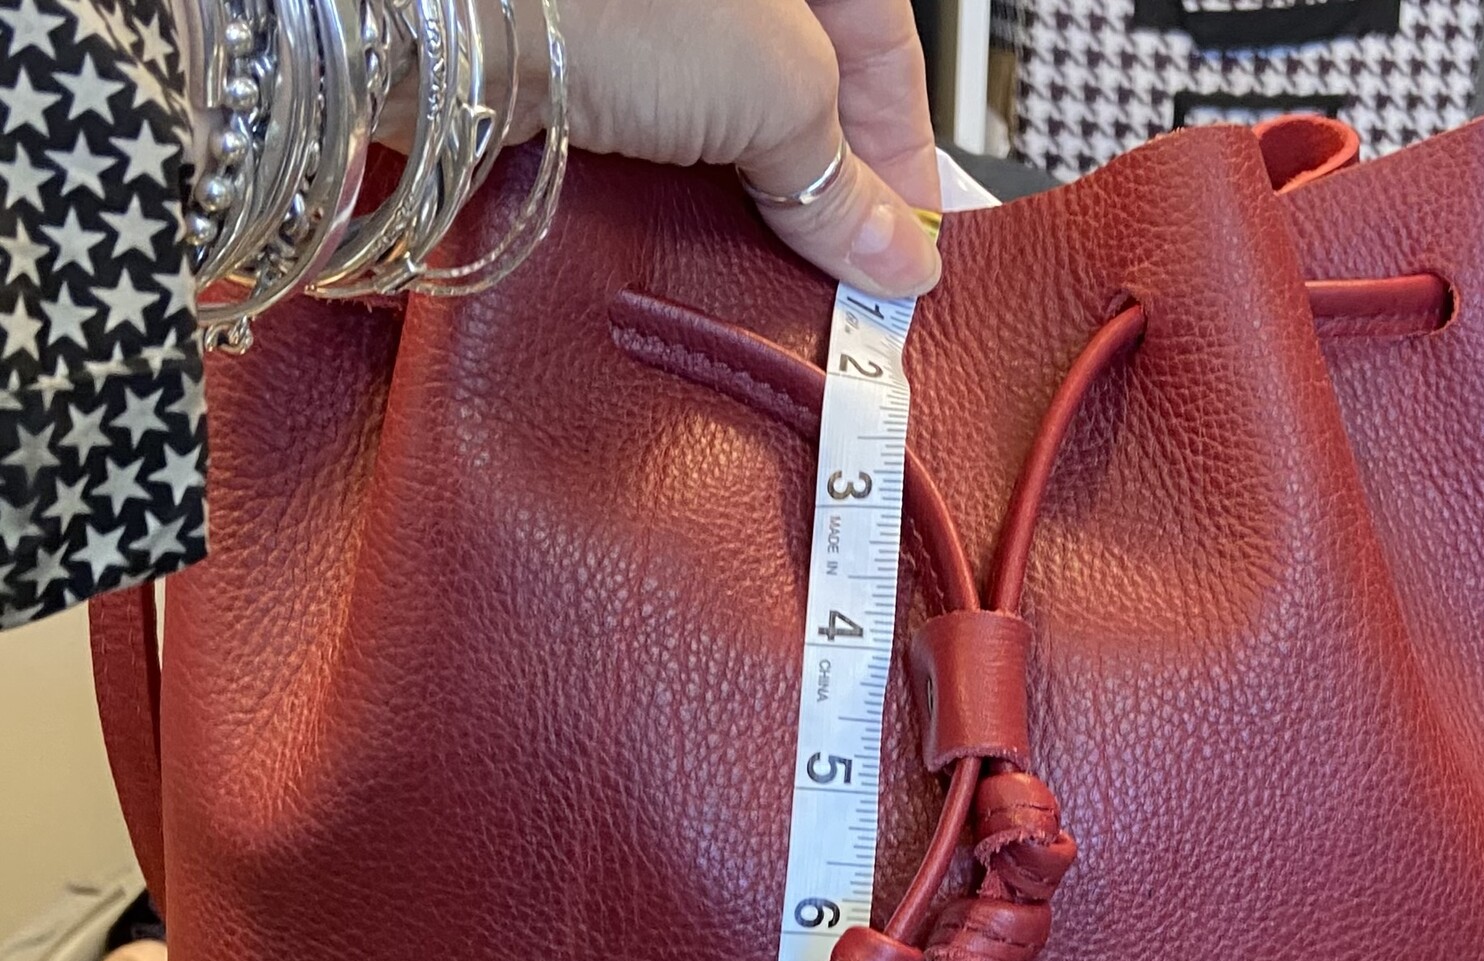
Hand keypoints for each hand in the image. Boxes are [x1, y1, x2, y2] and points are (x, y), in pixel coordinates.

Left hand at [529, 0, 942, 295]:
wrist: (439, 17)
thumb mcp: (776, 87)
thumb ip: (840, 177)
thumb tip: (892, 252)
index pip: (883, 47)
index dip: (905, 156)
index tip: (906, 254)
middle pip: (804, 84)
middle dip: (824, 185)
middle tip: (840, 276)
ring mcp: (639, 21)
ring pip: (722, 116)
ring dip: (748, 198)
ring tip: (765, 270)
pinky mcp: (573, 62)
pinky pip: (648, 138)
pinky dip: (674, 194)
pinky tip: (688, 242)